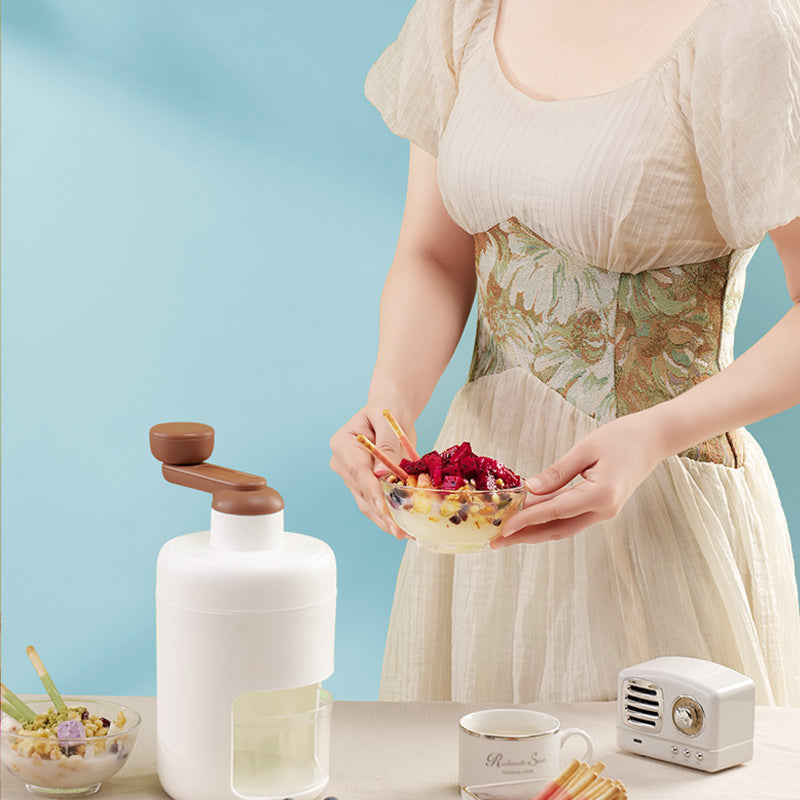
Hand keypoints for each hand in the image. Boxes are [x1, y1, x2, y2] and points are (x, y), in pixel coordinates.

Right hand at [330, 402, 415, 538]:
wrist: (391, 409)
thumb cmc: (388, 410)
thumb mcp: (388, 421)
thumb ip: (386, 444)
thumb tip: (381, 473)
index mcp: (342, 444)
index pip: (358, 471)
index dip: (372, 491)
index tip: (384, 507)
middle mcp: (342, 462)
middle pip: (361, 492)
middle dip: (380, 512)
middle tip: (398, 529)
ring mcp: (352, 475)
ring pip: (366, 502)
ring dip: (383, 519)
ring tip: (402, 533)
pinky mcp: (364, 484)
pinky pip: (373, 501)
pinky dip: (386, 514)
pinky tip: (399, 526)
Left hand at [491, 412, 667, 546]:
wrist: (653, 439)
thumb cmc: (621, 437)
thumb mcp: (584, 449)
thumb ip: (556, 473)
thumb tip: (529, 489)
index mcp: (601, 495)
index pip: (555, 511)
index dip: (527, 519)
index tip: (504, 527)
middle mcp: (604, 511)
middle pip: (556, 529)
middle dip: (524, 536)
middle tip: (496, 541)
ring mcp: (604, 512)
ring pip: (563, 528)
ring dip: (534, 531)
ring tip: (506, 533)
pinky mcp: (602, 508)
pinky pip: (570, 519)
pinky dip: (548, 520)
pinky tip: (528, 517)